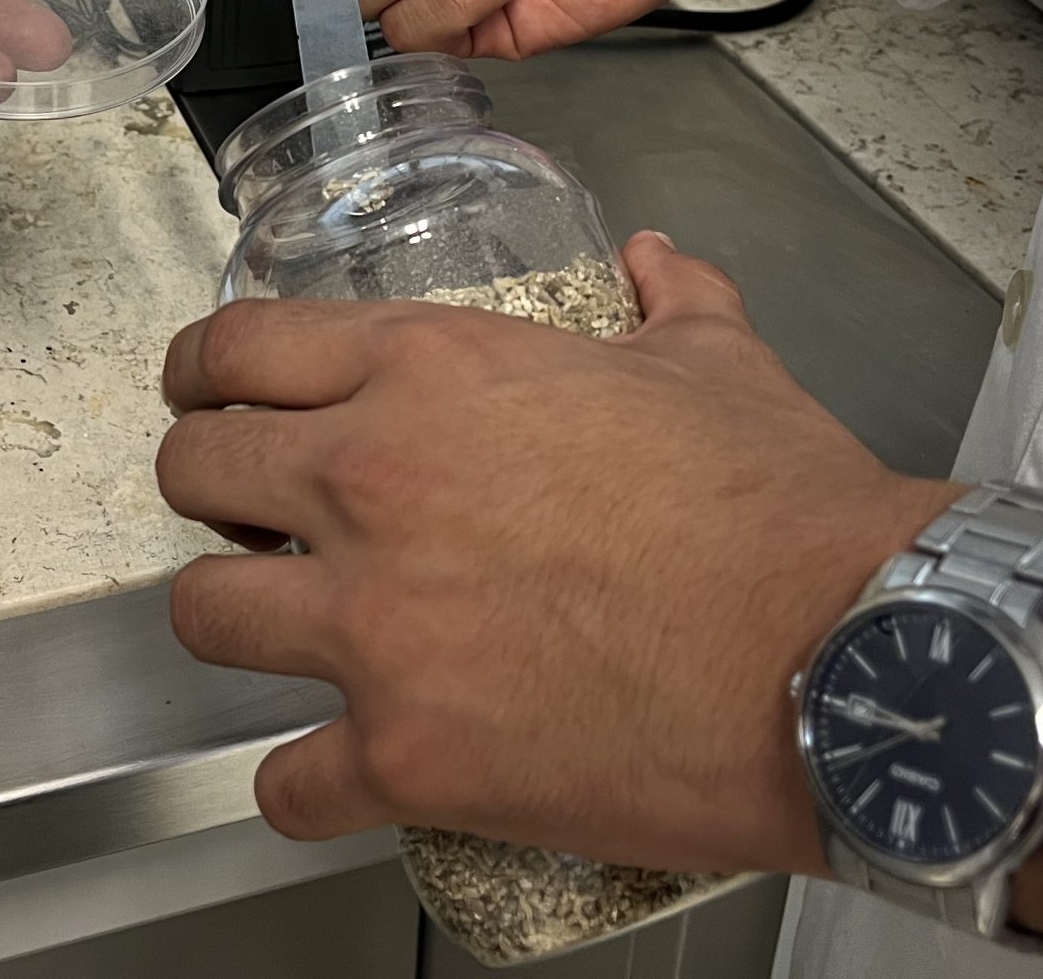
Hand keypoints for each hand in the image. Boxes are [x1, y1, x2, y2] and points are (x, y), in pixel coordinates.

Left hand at [155, 230, 957, 876]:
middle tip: (247, 515)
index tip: (203, 394)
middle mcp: (375, 484)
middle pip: (194, 472)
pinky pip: (286, 783)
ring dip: (234, 620)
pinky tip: (335, 772)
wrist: (848, 655)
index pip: (239, 349)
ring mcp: (379, 627)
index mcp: (432, 372)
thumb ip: (667, 297)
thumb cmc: (783, 510)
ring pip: (202, 616)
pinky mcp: (407, 754)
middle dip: (209, 491)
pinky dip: (303, 783)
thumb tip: (656, 258)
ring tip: (279, 630)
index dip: (203, 372)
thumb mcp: (717, 363)